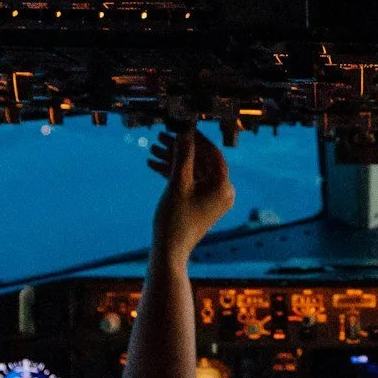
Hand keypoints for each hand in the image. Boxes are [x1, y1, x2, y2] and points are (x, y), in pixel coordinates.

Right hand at [149, 126, 235, 259]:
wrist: (169, 251)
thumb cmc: (175, 219)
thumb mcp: (178, 183)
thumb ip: (183, 154)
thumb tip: (185, 130)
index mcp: (223, 186)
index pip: (213, 153)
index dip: (196, 138)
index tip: (181, 126)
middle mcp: (222, 192)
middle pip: (201, 161)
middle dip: (180, 149)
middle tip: (162, 135)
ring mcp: (212, 198)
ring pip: (193, 171)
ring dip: (173, 160)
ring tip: (153, 148)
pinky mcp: (200, 203)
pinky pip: (189, 183)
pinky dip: (174, 174)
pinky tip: (153, 164)